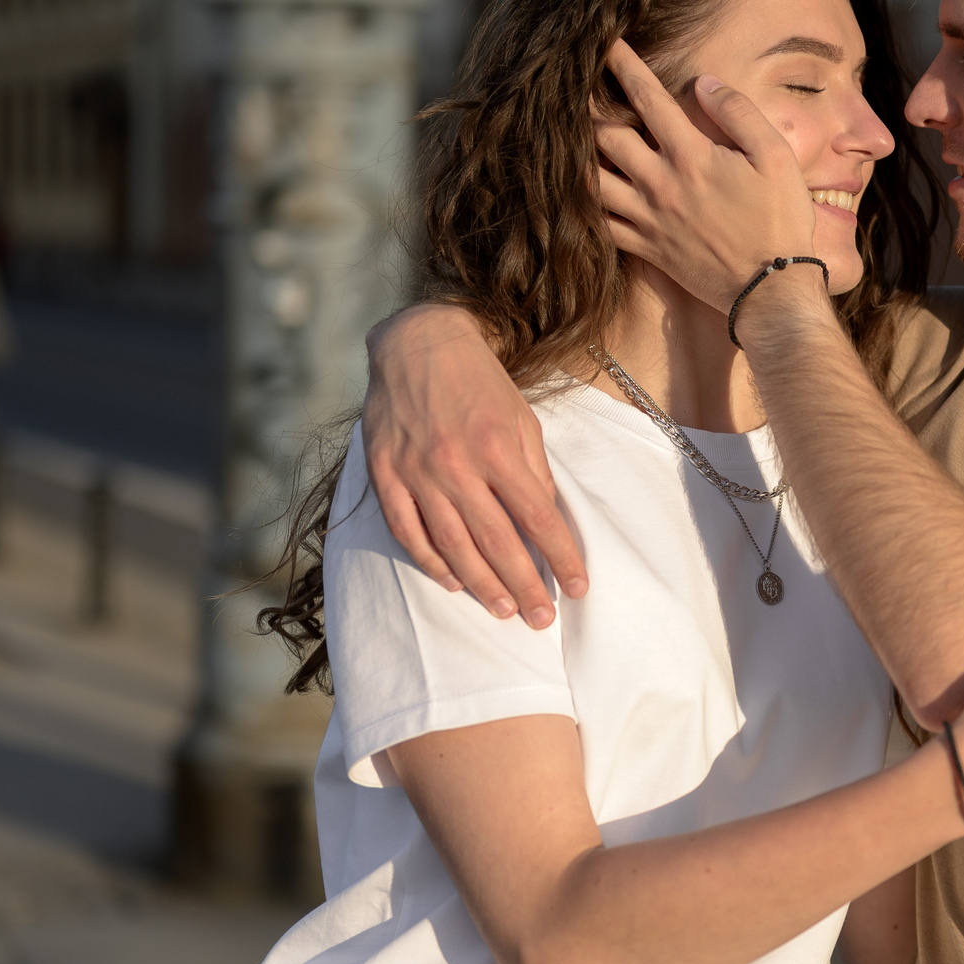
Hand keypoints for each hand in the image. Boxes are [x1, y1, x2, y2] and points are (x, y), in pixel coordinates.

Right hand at [361, 306, 586, 624]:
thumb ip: (533, 471)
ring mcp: (417, 472)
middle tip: (542, 620)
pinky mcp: (385, 474)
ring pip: (452, 545)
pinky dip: (430, 562)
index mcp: (499, 447)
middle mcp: (457, 464)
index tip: (578, 588)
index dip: (561, 558)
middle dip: (524, 586)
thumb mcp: (522, 417)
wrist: (417, 344)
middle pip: (497, 542)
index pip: (538, 519)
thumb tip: (546, 520)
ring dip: (481, 585)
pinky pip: (408, 531)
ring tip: (503, 611)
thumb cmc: (479, 382)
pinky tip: (453, 583)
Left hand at [593, 40, 816, 308]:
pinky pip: (601, 225)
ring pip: (594, 181)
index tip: (606, 43)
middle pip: (606, 136)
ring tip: (562, 136)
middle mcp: (660, 185)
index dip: (623, 66)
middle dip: (586, 106)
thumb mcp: (776, 157)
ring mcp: (649, 219)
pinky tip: (577, 192)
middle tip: (571, 86)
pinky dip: (584, 206)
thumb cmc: (780, 220)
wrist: (771, 290)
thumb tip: (704, 83)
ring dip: (577, 156)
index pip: (647, 99)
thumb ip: (738, 114)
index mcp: (691, 156)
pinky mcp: (647, 249)